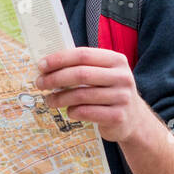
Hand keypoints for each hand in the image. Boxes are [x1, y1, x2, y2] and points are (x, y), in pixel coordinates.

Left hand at [37, 47, 153, 143]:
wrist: (133, 119)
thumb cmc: (109, 92)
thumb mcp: (103, 74)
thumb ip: (83, 66)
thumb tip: (48, 64)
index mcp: (116, 60)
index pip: (83, 54)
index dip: (60, 59)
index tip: (41, 65)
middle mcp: (122, 77)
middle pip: (81, 74)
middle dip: (55, 78)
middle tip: (40, 83)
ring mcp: (122, 97)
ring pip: (81, 95)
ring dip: (59, 98)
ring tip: (49, 100)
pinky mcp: (118, 116)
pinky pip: (86, 112)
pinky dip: (72, 112)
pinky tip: (69, 111)